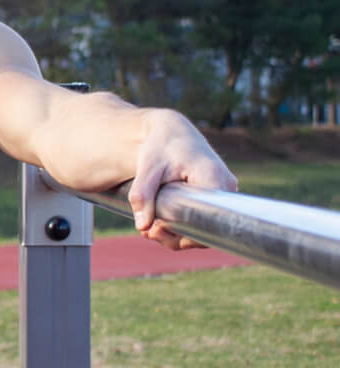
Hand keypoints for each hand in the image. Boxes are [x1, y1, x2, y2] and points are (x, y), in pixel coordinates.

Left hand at [127, 110, 236, 250]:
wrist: (171, 131)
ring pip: (204, 226)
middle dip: (176, 236)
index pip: (208, 223)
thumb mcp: (148, 168)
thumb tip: (142, 226)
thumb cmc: (161, 146)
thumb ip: (142, 195)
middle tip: (148, 232)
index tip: (157, 230)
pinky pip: (203, 218)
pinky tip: (159, 224)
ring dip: (177, 233)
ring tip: (150, 229)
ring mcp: (223, 193)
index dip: (183, 235)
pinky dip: (183, 224)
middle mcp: (225, 188)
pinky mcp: (215, 195)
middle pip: (207, 228)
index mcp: (213, 179)